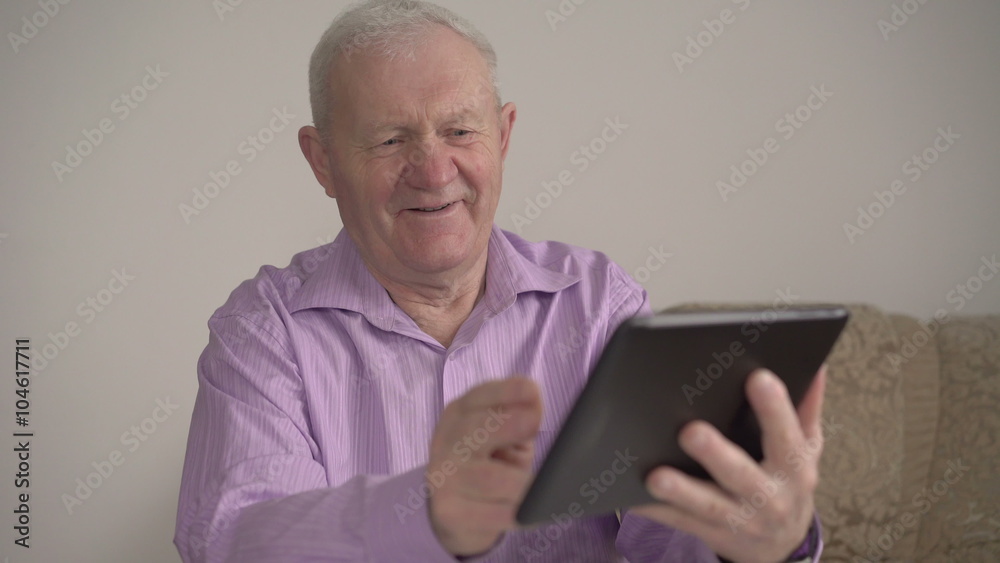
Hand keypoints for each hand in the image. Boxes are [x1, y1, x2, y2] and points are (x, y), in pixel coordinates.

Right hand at [427, 377, 542, 555]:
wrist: (452, 513)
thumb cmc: (488, 465)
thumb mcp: (503, 436)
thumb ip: (518, 421)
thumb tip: (534, 413)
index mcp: (460, 414)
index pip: (481, 396)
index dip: (506, 392)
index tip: (533, 392)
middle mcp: (447, 441)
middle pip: (476, 429)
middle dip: (508, 424)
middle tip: (533, 425)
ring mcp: (444, 478)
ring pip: (490, 478)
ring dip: (523, 482)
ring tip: (547, 487)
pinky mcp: (449, 512)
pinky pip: (493, 514)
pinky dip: (518, 514)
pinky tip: (533, 513)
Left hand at [630, 366, 826, 562]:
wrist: (782, 545)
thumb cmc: (789, 482)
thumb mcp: (808, 448)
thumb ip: (807, 407)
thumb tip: (816, 364)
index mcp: (794, 468)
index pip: (786, 435)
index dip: (774, 408)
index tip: (758, 377)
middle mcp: (769, 496)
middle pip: (741, 475)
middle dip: (716, 454)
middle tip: (690, 431)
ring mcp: (740, 519)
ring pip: (708, 506)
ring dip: (681, 492)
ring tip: (656, 476)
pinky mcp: (712, 533)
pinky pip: (681, 523)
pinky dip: (658, 511)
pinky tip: (635, 496)